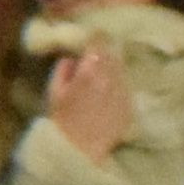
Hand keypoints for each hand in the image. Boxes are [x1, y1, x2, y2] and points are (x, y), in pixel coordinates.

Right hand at [46, 40, 135, 162]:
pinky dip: (118, 86)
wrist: (80, 148)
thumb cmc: (62, 119)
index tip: (94, 36)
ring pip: (122, 70)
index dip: (96, 38)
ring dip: (114, 68)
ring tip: (104, 74)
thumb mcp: (54, 91)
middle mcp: (109, 79)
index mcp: (89, 72)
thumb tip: (73, 58)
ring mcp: (122, 92)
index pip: (98, 44)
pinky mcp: (129, 105)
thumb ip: (63, 69)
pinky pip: (126, 88)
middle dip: (106, 52)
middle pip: (113, 55)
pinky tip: (108, 94)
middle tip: (99, 54)